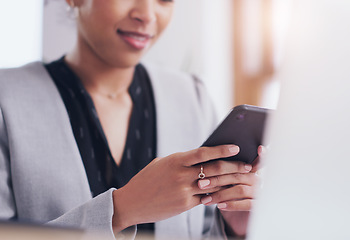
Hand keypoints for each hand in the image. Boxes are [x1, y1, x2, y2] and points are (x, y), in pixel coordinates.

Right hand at [111, 145, 249, 232]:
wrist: (132, 202)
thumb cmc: (146, 180)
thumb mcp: (162, 164)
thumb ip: (181, 161)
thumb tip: (201, 157)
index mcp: (175, 160)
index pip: (203, 152)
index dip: (221, 149)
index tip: (235, 147)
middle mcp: (181, 175)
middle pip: (215, 169)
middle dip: (234, 167)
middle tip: (247, 166)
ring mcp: (184, 191)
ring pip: (214, 185)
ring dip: (231, 182)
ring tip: (242, 179)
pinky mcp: (185, 205)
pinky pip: (206, 199)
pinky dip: (217, 195)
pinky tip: (226, 192)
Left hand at [198, 145, 264, 236]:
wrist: (234, 217)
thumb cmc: (225, 194)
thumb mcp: (222, 181)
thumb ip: (221, 170)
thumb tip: (205, 159)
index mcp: (248, 169)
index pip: (256, 159)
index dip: (261, 154)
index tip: (259, 148)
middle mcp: (255, 179)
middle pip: (237, 175)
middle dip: (217, 179)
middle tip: (200, 184)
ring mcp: (257, 192)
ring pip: (240, 190)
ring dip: (220, 194)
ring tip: (205, 198)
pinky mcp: (256, 206)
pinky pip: (246, 204)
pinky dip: (231, 204)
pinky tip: (220, 206)